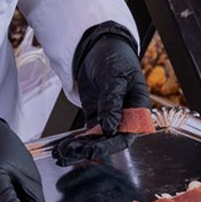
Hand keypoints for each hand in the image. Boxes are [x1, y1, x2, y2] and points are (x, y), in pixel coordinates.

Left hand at [51, 22, 148, 164]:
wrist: (99, 46)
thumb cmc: (115, 57)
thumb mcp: (114, 75)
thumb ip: (112, 101)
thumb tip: (110, 127)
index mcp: (137, 107)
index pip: (128, 132)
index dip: (113, 143)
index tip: (96, 146)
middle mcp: (125, 116)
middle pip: (111, 140)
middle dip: (93, 149)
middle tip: (76, 152)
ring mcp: (109, 117)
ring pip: (97, 140)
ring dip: (81, 149)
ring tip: (63, 155)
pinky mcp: (95, 116)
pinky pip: (86, 134)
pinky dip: (76, 143)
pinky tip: (63, 150)